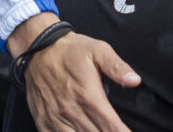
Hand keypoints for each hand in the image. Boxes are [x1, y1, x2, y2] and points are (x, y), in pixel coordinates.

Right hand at [8, 13, 139, 131]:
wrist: (38, 49)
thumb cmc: (70, 50)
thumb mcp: (98, 50)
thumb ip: (117, 67)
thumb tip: (135, 80)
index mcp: (88, 95)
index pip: (111, 126)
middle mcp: (71, 110)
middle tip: (115, 131)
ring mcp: (55, 118)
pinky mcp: (43, 120)